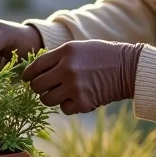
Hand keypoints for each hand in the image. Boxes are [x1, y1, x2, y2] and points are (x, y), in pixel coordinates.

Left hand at [22, 39, 143, 114]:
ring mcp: (74, 87)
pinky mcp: (83, 102)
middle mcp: (67, 69)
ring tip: (62, 92)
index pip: (36, 66)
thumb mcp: (78, 48)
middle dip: (39, 88)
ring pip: (47, 100)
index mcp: (65, 52)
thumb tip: (36, 71)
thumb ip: (58, 57)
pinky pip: (64, 108)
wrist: (128, 68)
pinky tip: (79, 97)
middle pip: (37, 86)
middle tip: (46, 87)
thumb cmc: (102, 56)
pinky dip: (69, 105)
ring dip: (51, 98)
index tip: (27, 79)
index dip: (28, 74)